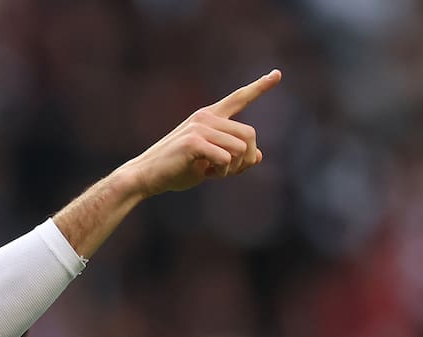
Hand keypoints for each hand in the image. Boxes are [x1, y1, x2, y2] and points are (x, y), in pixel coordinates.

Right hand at [121, 69, 281, 196]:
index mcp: (208, 117)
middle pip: (249, 134)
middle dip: (247, 158)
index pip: (238, 98)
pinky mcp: (194, 142)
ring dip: (234, 168)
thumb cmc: (175, 169)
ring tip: (215, 174)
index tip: (277, 74)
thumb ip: (232, 156)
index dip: (259, 87)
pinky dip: (222, 172)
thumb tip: (259, 155)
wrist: (145, 176)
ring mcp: (199, 128)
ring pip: (240, 147)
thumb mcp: (209, 163)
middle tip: (232, 172)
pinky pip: (226, 158)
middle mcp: (205, 117)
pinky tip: (207, 175)